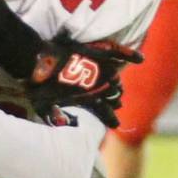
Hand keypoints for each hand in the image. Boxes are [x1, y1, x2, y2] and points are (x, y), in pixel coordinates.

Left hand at [25, 32, 143, 129]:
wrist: (37, 63)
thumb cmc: (38, 87)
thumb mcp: (44, 107)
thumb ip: (55, 116)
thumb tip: (63, 123)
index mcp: (88, 100)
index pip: (105, 113)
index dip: (111, 119)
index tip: (116, 125)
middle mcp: (98, 87)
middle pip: (113, 95)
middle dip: (113, 99)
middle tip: (115, 101)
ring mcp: (99, 70)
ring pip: (115, 80)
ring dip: (115, 85)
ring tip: (115, 86)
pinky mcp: (96, 53)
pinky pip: (118, 53)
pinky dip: (130, 55)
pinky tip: (141, 59)